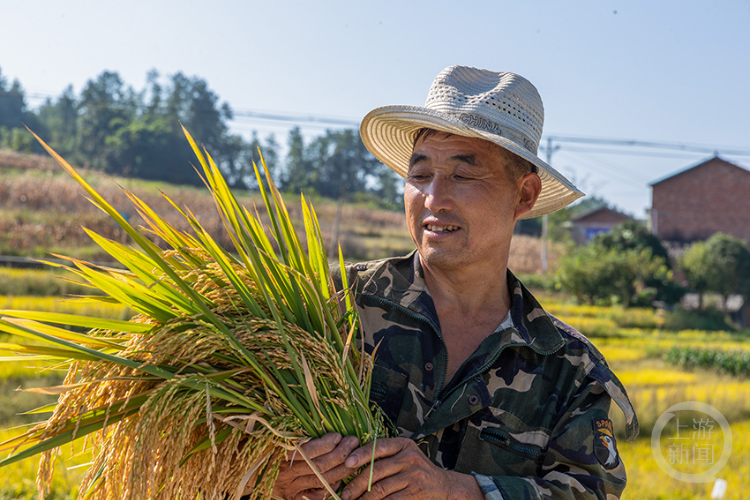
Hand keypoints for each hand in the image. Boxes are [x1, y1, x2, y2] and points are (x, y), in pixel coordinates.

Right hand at [271, 432, 359, 499]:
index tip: (338, 435)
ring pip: (322, 480)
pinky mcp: (293, 497)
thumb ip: (297, 433)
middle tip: (353, 442)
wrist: (247, 468)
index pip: (309, 451)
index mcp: (280, 454)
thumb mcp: (276, 434)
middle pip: (319, 466)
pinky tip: (340, 478)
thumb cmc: (265, 446)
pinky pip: (317, 496)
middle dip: (341, 454)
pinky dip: (331, 487)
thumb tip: (322, 426)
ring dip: (342, 468)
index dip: (326, 444)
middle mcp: (286, 473)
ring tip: (353, 455)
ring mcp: (290, 488)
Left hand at [341, 438, 481, 499]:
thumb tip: (352, 464)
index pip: (378, 447)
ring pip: (380, 488)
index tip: (347, 463)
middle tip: (345, 493)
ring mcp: (414, 476)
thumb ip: (385, 457)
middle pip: (376, 470)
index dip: (361, 454)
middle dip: (357, 484)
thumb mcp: (404, 456)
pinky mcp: (415, 493)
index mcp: (403, 445)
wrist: (443, 486)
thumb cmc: (416, 470)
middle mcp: (409, 458)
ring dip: (364, 498)